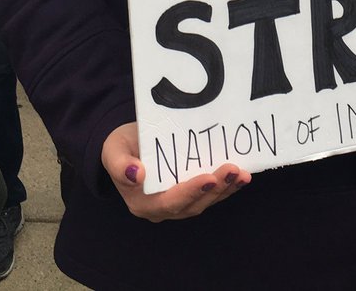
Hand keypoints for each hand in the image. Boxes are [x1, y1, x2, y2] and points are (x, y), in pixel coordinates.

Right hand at [102, 122, 251, 222]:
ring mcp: (177, 204)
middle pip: (192, 204)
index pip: (169, 201)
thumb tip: (136, 174)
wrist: (127, 146)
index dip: (190, 192)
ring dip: (225, 189)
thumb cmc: (120, 147)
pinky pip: (210, 195)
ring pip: (205, 201)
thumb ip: (119, 164)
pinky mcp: (190, 195)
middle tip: (234, 170)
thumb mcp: (113, 150)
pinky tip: (241, 177)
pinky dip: (226, 187)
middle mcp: (161, 209)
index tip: (208, 177)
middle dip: (215, 189)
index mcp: (142, 202)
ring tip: (242, 174)